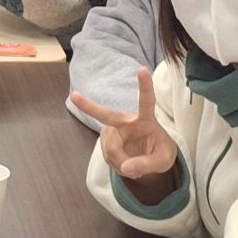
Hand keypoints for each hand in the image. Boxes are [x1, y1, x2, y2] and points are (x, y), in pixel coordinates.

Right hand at [70, 69, 179, 192]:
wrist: (151, 157)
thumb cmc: (160, 152)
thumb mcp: (164, 161)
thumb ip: (147, 164)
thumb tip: (126, 168)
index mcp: (146, 119)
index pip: (146, 101)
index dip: (145, 86)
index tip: (142, 69)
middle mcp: (127, 121)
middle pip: (106, 115)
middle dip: (89, 106)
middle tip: (73, 96)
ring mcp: (113, 130)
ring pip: (111, 150)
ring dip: (122, 164)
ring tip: (134, 167)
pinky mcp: (106, 140)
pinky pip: (108, 157)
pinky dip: (118, 165)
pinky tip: (125, 163)